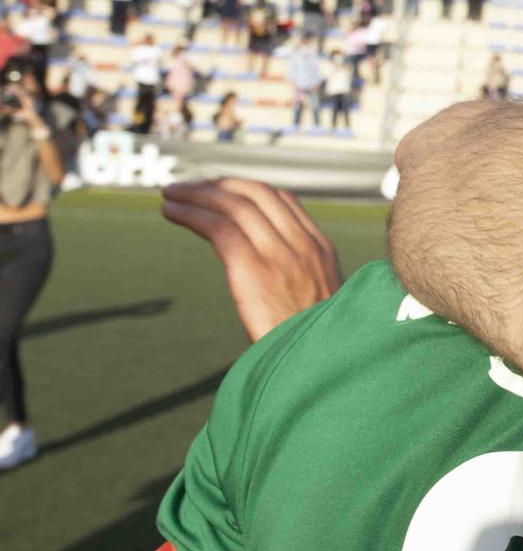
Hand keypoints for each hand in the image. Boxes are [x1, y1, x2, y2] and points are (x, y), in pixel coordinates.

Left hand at [162, 179, 341, 341]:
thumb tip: (281, 288)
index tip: (221, 191)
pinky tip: (171, 212)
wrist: (322, 365)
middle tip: (189, 188)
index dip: (246, 189)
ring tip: (171, 195)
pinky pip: (218, 228)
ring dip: (197, 194)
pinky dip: (191, 214)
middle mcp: (301, 244)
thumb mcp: (324, 304)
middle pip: (256, 194)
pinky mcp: (253, 269)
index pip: (283, 200)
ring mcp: (279, 255)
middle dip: (219, 185)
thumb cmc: (317, 346)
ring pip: (234, 205)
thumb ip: (304, 284)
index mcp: (321, 250)